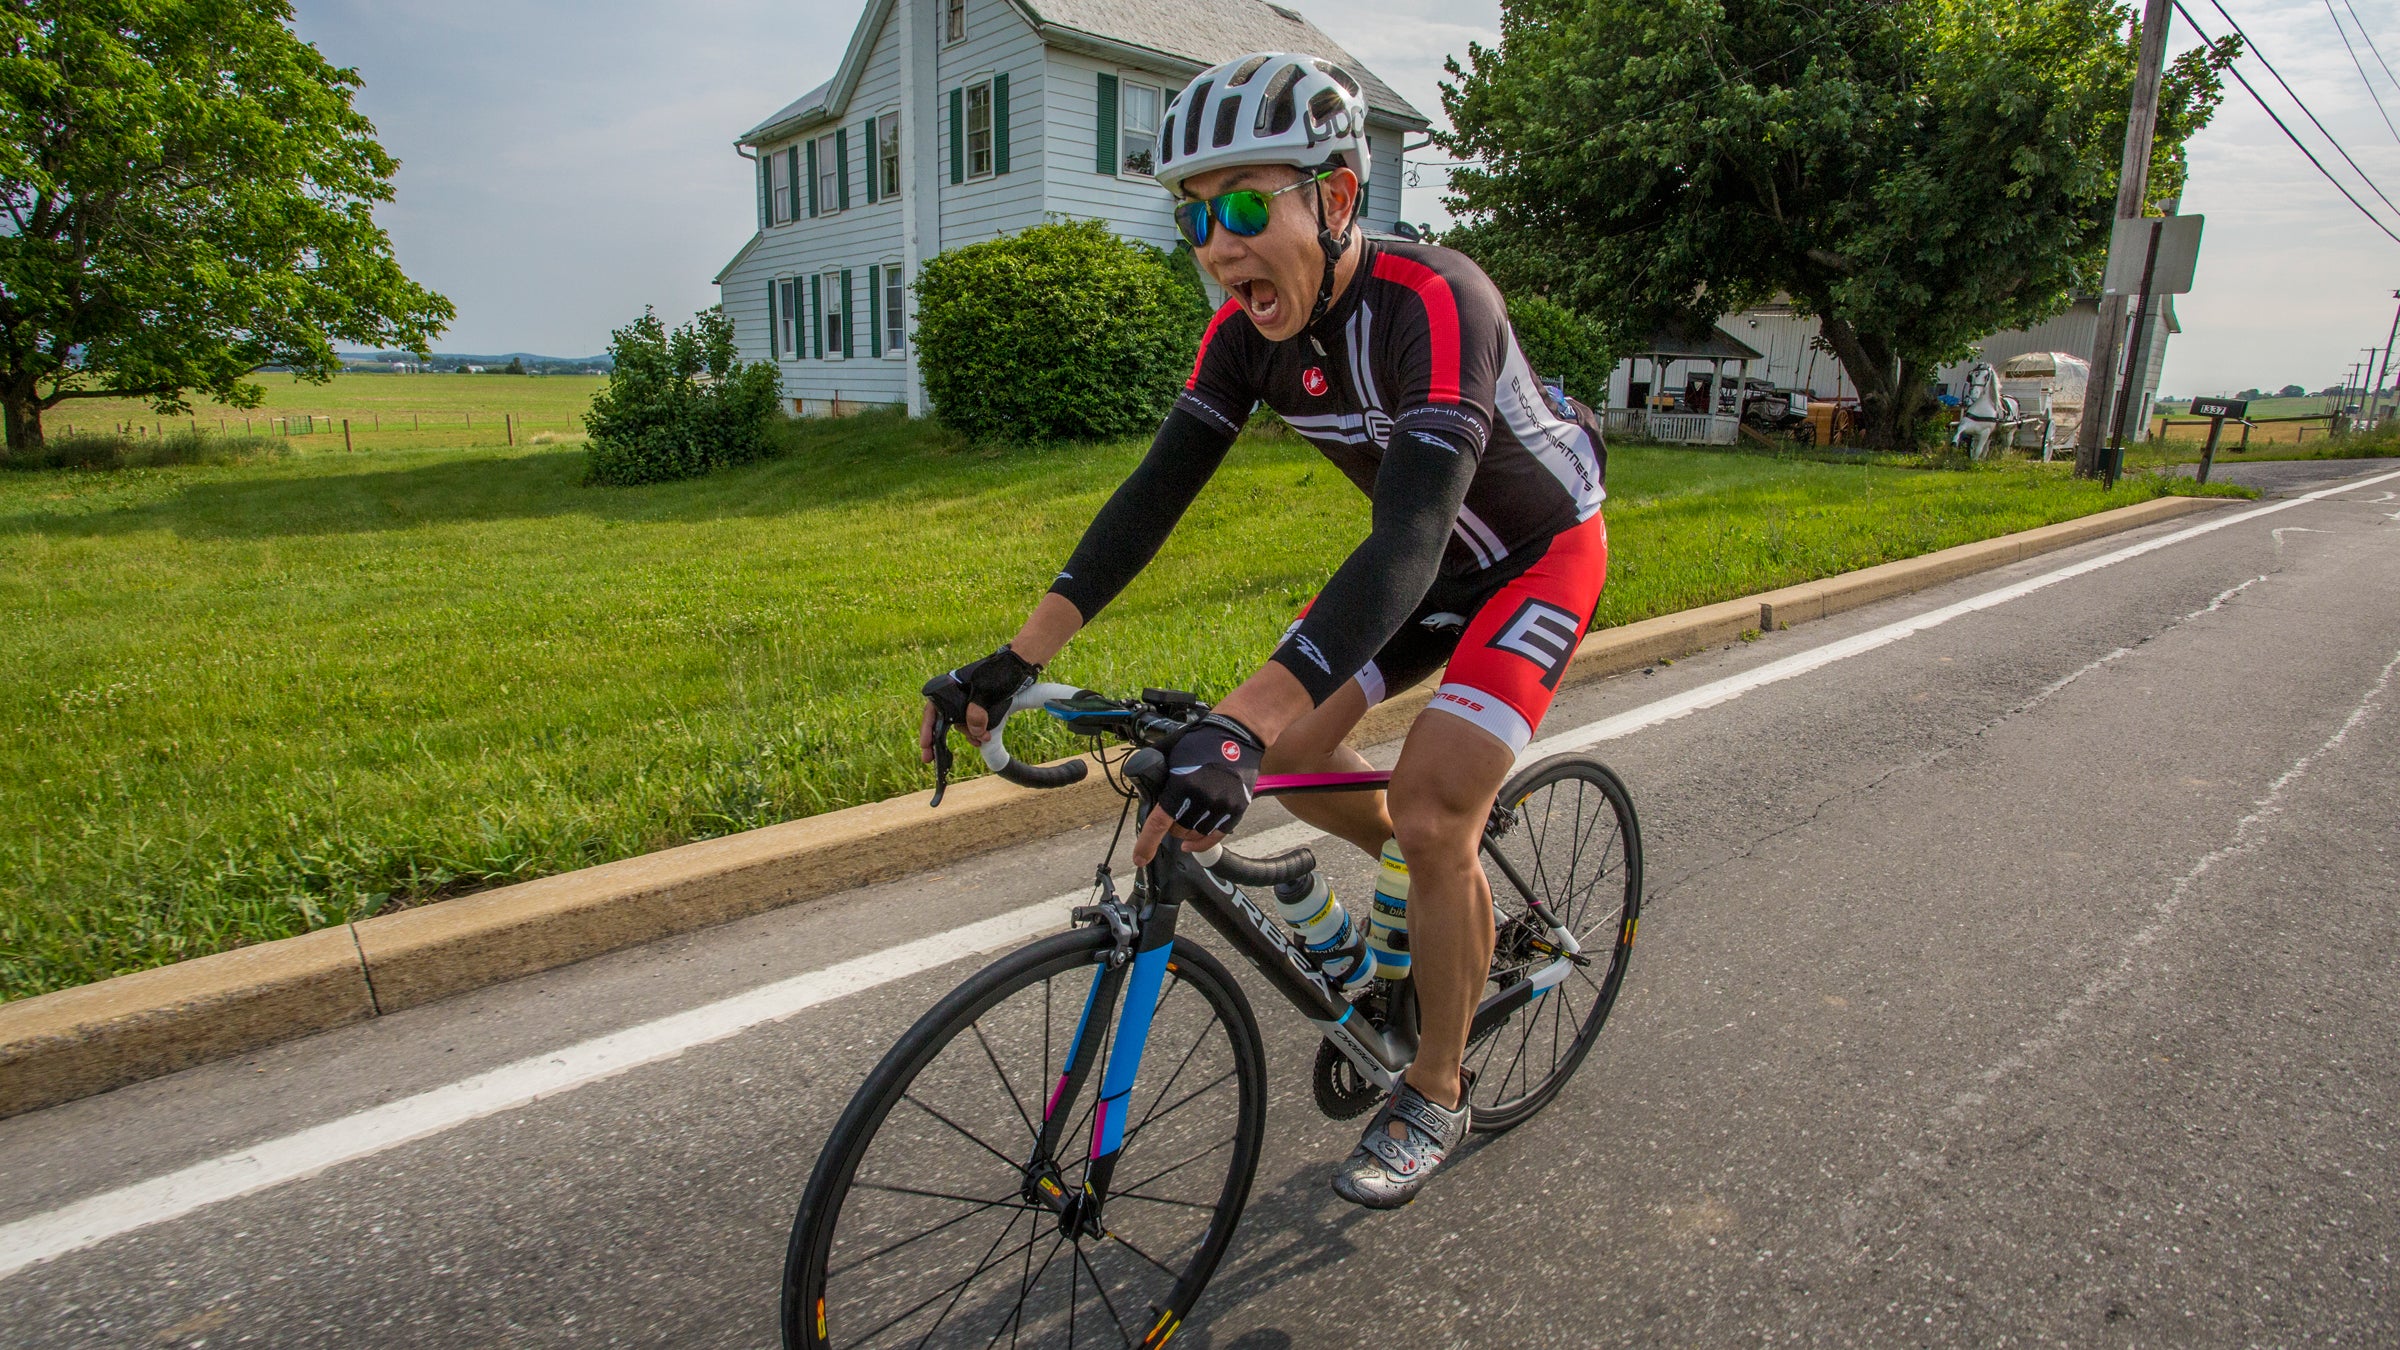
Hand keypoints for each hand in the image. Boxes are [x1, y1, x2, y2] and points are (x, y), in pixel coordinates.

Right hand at [919, 645, 1040, 761]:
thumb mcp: (986, 690)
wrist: (1019, 666)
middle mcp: (955, 695)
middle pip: (943, 721)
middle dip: (939, 740)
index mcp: (950, 687)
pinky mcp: (979, 708)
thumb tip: (975, 733)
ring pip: (959, 725)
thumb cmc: (1000, 672)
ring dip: (968, 735)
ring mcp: (966, 702)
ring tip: (980, 741)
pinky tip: (981, 740)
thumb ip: (977, 711)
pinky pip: (971, 724)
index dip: (927, 729)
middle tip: (928, 758)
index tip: (925, 745)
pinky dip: (975, 733)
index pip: (932, 710)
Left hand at [1133, 714, 1262, 862]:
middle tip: (1171, 814)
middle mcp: (1203, 800)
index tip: (1139, 858)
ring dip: (1186, 833)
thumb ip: (1154, 771)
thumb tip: (1141, 785)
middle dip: (1170, 827)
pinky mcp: (1236, 809)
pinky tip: (1192, 843)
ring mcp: (1222, 806)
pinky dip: (1202, 843)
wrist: (1238, 733)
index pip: (1159, 823)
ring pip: (1195, 836)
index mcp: (1183, 785)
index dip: (1146, 844)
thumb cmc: (1202, 739)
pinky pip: (1216, 837)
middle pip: (1177, 831)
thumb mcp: (1170, 750)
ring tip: (1185, 818)